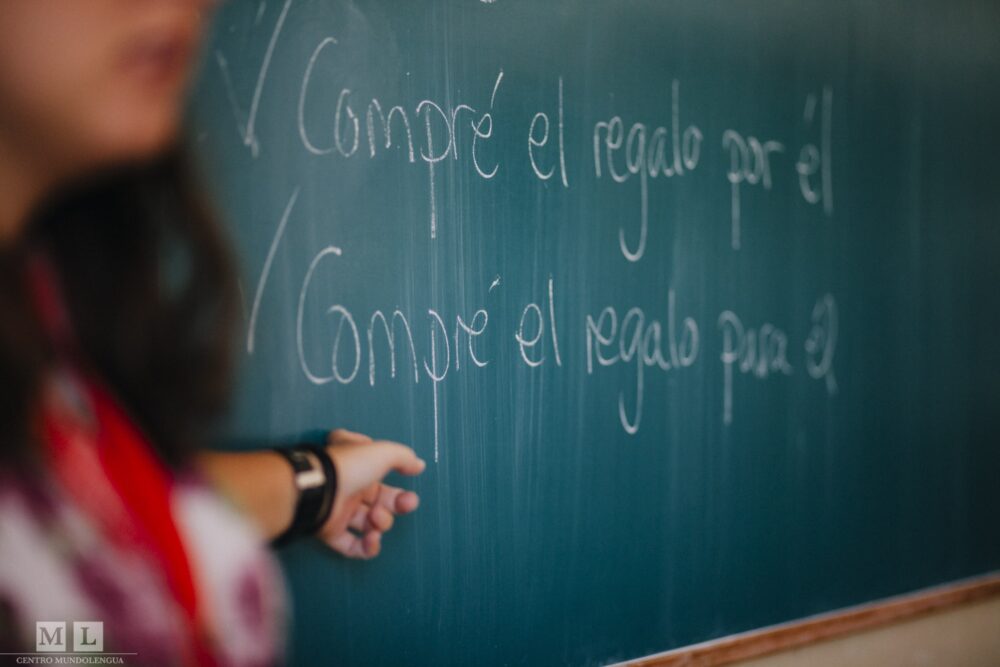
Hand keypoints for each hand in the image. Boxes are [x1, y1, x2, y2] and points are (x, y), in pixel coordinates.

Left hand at [317, 429, 425, 558]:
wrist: (318, 487)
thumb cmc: (350, 466)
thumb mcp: (383, 452)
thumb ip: (403, 457)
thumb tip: (419, 465)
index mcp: (360, 469)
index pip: (384, 480)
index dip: (399, 485)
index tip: (411, 486)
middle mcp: (351, 489)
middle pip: (380, 503)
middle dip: (396, 505)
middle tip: (406, 504)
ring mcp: (340, 511)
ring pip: (369, 524)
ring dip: (381, 524)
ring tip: (375, 520)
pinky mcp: (330, 532)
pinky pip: (352, 546)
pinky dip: (366, 548)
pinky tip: (372, 541)